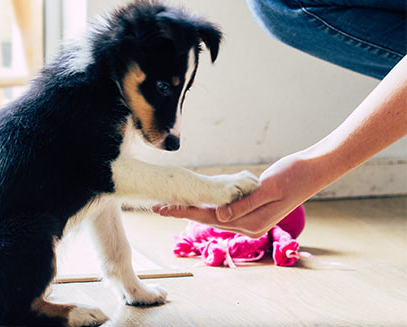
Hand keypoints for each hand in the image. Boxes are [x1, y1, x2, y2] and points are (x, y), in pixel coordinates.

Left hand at [154, 151, 324, 237]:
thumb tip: (219, 217)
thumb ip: (243, 205)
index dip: (184, 212)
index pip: (209, 218)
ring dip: (193, 209)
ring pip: (214, 215)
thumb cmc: (293, 176)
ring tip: (171, 203)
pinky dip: (208, 205)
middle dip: (183, 212)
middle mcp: (249, 226)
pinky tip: (196, 200)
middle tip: (157, 206)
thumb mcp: (268, 189)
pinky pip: (224, 210)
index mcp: (252, 224)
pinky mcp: (252, 210)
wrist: (313, 170)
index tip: (162, 208)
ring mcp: (251, 220)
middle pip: (208, 219)